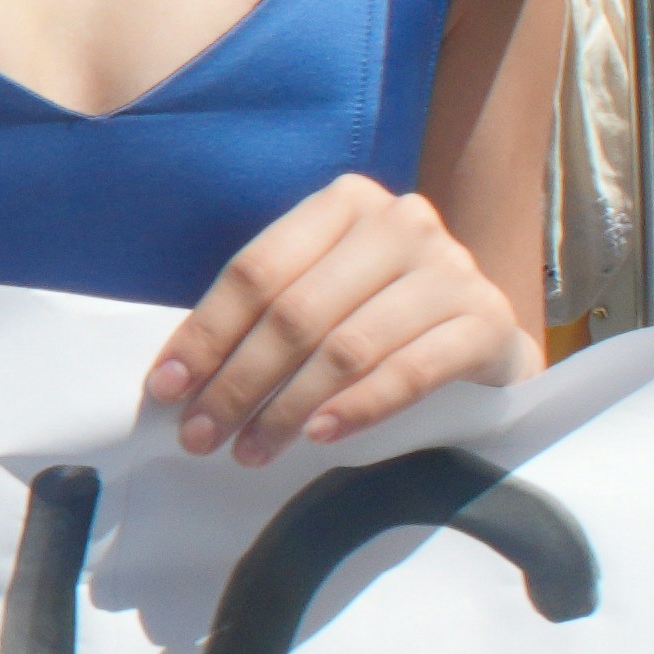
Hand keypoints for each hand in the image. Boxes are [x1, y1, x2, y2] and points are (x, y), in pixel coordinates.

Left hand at [146, 173, 535, 465]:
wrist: (482, 331)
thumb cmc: (379, 313)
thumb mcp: (320, 292)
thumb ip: (263, 315)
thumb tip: (178, 381)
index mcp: (345, 202)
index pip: (256, 271)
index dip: (206, 334)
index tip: (167, 390)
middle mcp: (400, 222)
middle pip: (296, 312)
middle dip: (238, 382)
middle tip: (202, 436)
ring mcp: (451, 268)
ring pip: (347, 347)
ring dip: (288, 408)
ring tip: (250, 451)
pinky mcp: (487, 320)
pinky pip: (410, 372)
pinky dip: (358, 408)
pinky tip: (319, 437)